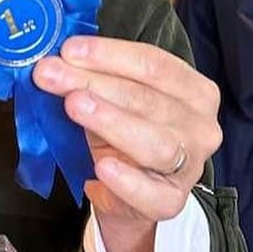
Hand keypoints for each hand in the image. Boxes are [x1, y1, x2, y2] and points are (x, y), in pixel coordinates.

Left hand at [33, 36, 221, 251]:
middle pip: (147, 99)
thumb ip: (92, 80)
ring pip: (156, 143)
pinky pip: (151, 192)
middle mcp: (201, 127)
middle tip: (51, 74)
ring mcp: (191, 167)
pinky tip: (102, 166)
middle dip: (94, 83)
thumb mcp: (112, 101)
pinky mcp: (170, 202)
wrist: (128, 194)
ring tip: (74, 106)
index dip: (110, 54)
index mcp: (194, 91)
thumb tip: (53, 61)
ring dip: (111, 121)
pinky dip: (126, 180)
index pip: (155, 65)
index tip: (68, 50)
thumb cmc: (123, 135)